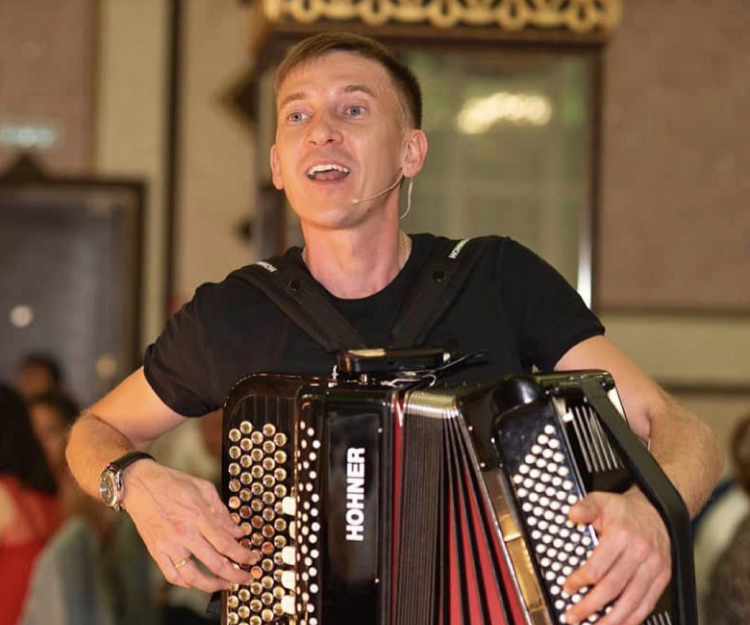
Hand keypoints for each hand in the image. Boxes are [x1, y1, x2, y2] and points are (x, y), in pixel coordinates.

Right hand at [122, 460, 257, 591]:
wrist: (139, 484)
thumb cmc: (171, 482)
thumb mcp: (203, 488)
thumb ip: (221, 511)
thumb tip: (237, 530)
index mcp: (198, 516)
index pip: (226, 543)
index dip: (242, 554)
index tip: (253, 558)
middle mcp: (184, 534)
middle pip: (215, 563)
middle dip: (236, 574)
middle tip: (247, 577)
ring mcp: (169, 545)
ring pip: (193, 577)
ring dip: (213, 585)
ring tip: (225, 585)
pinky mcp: (156, 552)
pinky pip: (172, 576)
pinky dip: (187, 583)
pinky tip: (198, 582)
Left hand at [562, 489, 670, 624]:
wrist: (656, 512)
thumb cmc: (625, 511)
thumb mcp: (601, 500)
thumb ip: (585, 507)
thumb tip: (572, 514)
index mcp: (621, 536)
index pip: (598, 567)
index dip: (580, 581)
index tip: (568, 588)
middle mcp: (639, 553)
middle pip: (612, 588)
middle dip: (590, 606)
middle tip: (572, 615)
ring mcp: (653, 568)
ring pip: (631, 601)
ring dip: (611, 619)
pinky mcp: (662, 577)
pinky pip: (648, 604)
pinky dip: (633, 619)